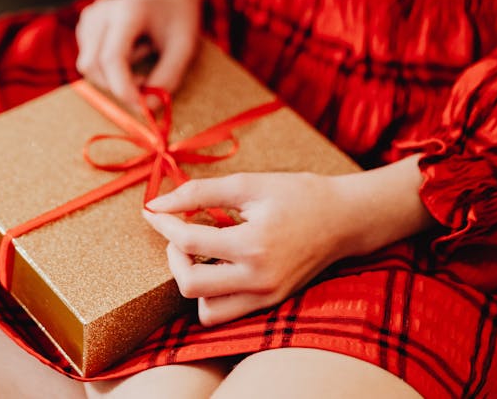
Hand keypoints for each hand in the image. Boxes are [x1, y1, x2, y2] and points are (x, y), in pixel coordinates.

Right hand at [75, 0, 200, 112]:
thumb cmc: (178, 19)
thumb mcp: (184, 48)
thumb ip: (167, 79)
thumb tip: (146, 107)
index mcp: (128, 10)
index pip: (111, 58)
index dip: (122, 88)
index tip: (141, 105)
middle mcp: (102, 10)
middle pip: (94, 64)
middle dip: (118, 85)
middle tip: (147, 84)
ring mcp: (90, 16)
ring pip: (88, 65)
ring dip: (114, 75)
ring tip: (142, 54)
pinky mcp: (85, 24)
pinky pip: (88, 60)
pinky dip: (107, 67)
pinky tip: (128, 50)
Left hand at [142, 157, 434, 325]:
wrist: (343, 218)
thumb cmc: (297, 194)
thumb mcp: (248, 183)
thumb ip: (199, 192)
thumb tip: (157, 202)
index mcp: (252, 245)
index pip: (189, 242)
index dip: (164, 223)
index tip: (153, 209)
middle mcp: (258, 279)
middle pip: (190, 285)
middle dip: (173, 256)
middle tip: (179, 231)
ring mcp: (265, 296)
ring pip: (205, 310)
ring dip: (192, 281)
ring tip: (200, 251)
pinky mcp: (270, 303)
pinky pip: (226, 312)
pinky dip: (212, 292)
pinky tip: (218, 262)